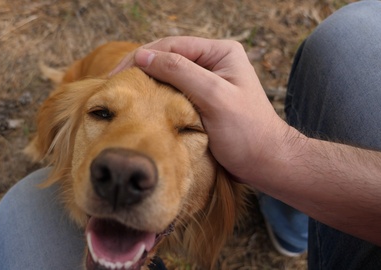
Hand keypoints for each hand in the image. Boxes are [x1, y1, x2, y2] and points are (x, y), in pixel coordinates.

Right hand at [111, 36, 298, 182]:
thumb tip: (144, 56)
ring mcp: (207, 81)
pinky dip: (156, 96)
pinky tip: (142, 104)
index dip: (142, 57)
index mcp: (220, 53)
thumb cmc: (247, 133)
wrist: (266, 162)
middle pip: (168, 58)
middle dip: (141, 68)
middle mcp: (213, 62)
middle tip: (114, 83)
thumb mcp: (214, 98)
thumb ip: (180, 73)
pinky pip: (173, 92)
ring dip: (147, 82)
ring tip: (123, 92)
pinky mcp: (202, 100)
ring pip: (168, 75)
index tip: (118, 74)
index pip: (172, 46)